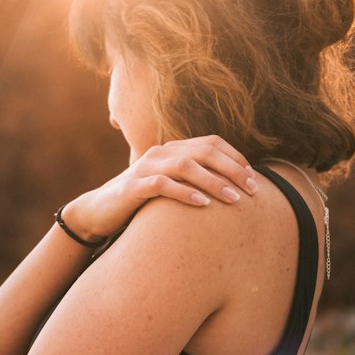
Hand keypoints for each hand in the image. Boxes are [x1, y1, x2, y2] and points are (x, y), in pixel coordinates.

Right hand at [61, 136, 257, 242]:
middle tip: (252, 189)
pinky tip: (203, 204)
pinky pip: (162, 185)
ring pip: (185, 166)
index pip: (211, 143)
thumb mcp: (171, 186)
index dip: (235, 158)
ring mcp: (145, 168)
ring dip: (213, 182)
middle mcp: (160, 153)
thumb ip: (194, 181)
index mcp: (172, 149)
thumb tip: (232, 188)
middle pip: (203, 152)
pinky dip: (184, 193)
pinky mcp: (132, 187)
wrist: (100, 211)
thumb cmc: (142, 201)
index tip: (254, 178)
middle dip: (232, 169)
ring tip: (234, 198)